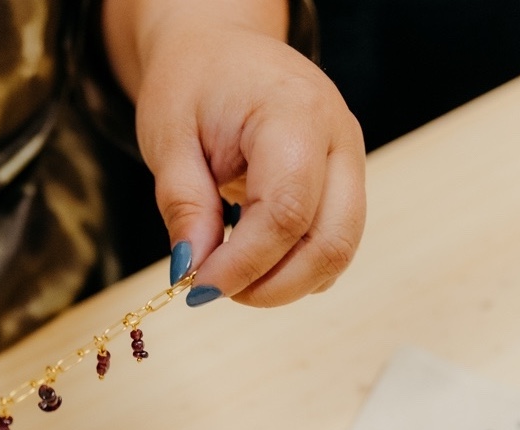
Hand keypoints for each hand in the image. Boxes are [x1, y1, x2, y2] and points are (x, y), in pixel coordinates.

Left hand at [106, 0, 366, 306]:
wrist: (220, 47)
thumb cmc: (193, 83)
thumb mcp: (168, 138)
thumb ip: (183, 205)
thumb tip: (192, 271)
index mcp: (294, 113)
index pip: (285, 212)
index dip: (243, 263)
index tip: (197, 287)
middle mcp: (338, 139)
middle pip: (331, 242)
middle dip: (272, 286)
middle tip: (212, 291)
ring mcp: (350, 162)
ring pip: (339, 251)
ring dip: (284, 283)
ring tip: (227, 274)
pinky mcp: (345, 183)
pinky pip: (333, 243)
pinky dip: (294, 268)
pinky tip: (250, 259)